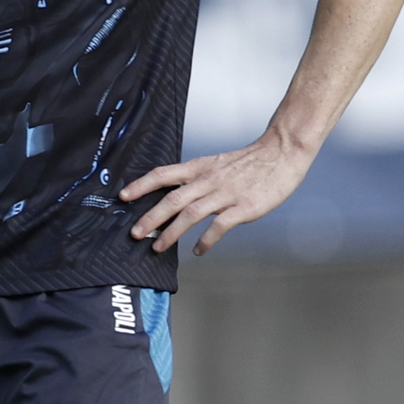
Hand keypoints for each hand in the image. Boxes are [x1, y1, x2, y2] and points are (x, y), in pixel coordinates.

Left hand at [120, 133, 315, 253]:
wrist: (280, 153)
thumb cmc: (248, 161)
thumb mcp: (215, 163)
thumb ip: (195, 177)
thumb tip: (174, 192)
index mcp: (198, 168)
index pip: (162, 175)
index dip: (141, 186)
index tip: (123, 196)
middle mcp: (207, 180)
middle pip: (171, 199)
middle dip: (150, 217)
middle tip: (134, 233)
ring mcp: (225, 194)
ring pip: (190, 214)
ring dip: (171, 232)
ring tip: (157, 246)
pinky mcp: (244, 208)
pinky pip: (219, 226)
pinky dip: (206, 240)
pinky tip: (197, 250)